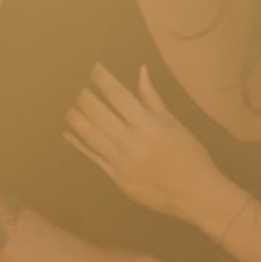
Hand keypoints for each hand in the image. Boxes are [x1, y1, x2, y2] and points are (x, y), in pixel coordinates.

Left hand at [65, 65, 225, 224]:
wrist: (195, 195)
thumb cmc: (191, 156)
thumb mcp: (175, 124)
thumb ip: (152, 99)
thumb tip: (141, 71)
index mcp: (148, 124)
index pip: (118, 95)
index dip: (101, 79)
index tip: (90, 66)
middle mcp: (130, 141)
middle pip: (97, 113)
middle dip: (82, 95)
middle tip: (70, 82)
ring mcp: (120, 160)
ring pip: (90, 134)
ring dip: (75, 117)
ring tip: (65, 104)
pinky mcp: (116, 177)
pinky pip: (92, 157)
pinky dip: (78, 144)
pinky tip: (68, 133)